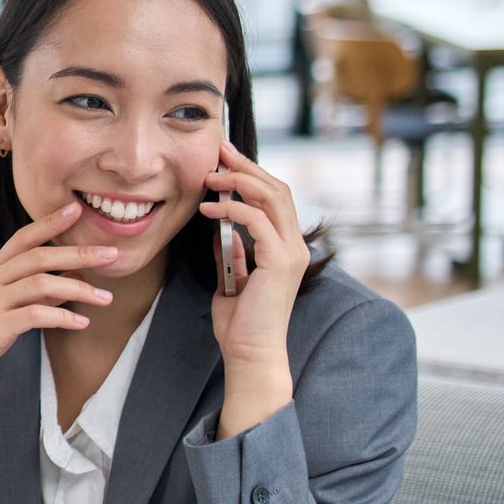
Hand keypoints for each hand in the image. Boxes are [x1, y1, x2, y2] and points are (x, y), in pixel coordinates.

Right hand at [0, 202, 113, 485]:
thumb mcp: (1, 309)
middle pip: (39, 256)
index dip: (50, 222)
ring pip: (41, 283)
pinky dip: (63, 317)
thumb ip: (32, 295)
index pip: (23, 238)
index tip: (76, 209)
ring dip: (79, 288)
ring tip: (106, 298)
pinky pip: (36, 315)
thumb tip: (70, 286)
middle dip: (78, 253)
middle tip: (111, 254)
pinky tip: (82, 323)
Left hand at [201, 140, 305, 436]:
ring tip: (210, 175)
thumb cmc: (240, 324)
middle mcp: (294, 246)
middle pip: (277, 189)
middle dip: (247, 166)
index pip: (275, 198)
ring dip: (239, 181)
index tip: (224, 160)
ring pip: (273, 198)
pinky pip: (257, 221)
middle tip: (219, 150)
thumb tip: (222, 232)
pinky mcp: (281, 262)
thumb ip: (233, 255)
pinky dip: (232, 208)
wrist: (250, 354)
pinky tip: (209, 207)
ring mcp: (291, 253)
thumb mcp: (232, 281)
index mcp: (285, 248)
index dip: (251, 175)